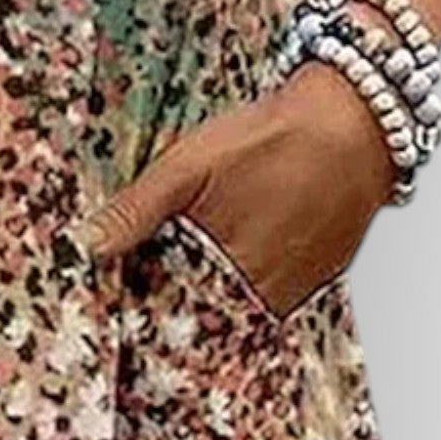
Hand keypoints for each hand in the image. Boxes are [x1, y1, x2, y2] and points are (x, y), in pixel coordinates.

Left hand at [74, 61, 395, 316]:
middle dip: (184, 298)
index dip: (150, 307)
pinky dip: (257, 274)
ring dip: (222, 287)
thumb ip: (137, 209)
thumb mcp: (190, 165)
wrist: (355, 121)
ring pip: (246, 303)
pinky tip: (247, 237)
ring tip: (208, 248)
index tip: (127, 298)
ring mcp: (302, 287)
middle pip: (212, 314)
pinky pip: (279, 289)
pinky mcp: (324, 272)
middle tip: (161, 271)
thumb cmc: (273, 139)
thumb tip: (85, 246)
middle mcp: (269, 295)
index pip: (176, 319)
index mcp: (229, 274)